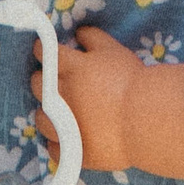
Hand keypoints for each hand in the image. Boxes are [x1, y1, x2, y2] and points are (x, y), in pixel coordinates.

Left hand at [43, 26, 183, 184]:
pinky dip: (57, 144)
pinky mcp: (74, 150)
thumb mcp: (113, 50)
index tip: (43, 52)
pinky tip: (65, 139)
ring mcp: (66, 125)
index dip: (42, 51)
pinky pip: (54, 149)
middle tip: (53, 82)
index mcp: (70, 68)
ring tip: (56, 113)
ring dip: (45, 113)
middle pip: (37, 84)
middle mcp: (61, 95)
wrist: (146, 119)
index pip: (44, 53)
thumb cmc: (131, 80)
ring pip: (41, 118)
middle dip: (43, 80)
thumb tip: (78, 34)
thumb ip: (92, 38)